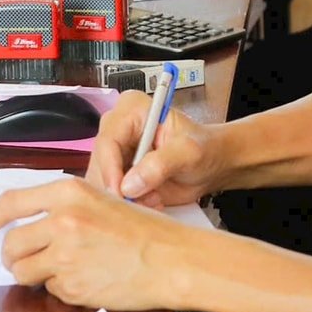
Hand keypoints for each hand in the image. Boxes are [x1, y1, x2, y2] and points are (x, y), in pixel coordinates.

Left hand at [0, 177, 191, 309]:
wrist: (172, 260)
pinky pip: (49, 289)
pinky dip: (61, 287)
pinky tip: (86, 278)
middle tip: (26, 259)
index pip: (10, 203)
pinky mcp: (71, 285)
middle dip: (13, 255)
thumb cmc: (145, 231)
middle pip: (10, 244)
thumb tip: (26, 223)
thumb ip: (63, 207)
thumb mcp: (102, 200)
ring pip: (23, 271)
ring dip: (34, 274)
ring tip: (61, 269)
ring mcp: (65, 256)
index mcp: (69, 193)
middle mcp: (62, 221)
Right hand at [84, 90, 227, 205]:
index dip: (110, 169)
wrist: (212, 164)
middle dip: (119, 188)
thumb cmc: (204, 149)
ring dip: (125, 197)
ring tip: (154, 199)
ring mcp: (116, 151)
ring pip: (101, 181)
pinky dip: (128, 202)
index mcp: (132, 109)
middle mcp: (118, 127)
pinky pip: (110, 192)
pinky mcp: (118, 170)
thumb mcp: (189, 153)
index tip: (120, 193)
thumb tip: (130, 184)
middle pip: (100, 162)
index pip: (108, 140)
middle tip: (147, 200)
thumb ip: (161, 164)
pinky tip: (151, 200)